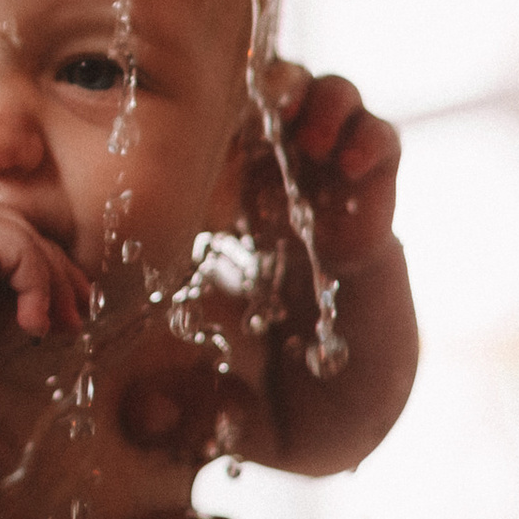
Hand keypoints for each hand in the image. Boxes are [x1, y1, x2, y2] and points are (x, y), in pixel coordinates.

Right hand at [0, 195, 88, 370]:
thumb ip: (6, 309)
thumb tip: (52, 312)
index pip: (8, 241)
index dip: (45, 276)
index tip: (65, 314)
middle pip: (27, 236)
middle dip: (62, 280)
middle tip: (78, 320)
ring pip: (32, 243)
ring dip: (55, 289)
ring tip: (63, 329)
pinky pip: (26, 253)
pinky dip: (38, 290)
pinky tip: (32, 327)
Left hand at [113, 64, 415, 485]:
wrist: (362, 429)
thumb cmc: (288, 413)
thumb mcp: (239, 423)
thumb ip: (196, 419)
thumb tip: (140, 417)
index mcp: (224, 232)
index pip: (207, 147)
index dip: (202, 122)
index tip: (193, 124)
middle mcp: (272, 205)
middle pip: (263, 110)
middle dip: (263, 88)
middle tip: (261, 106)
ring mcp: (327, 204)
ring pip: (320, 110)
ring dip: (319, 99)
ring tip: (313, 132)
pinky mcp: (378, 216)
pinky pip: (378, 151)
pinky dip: (370, 137)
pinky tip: (356, 161)